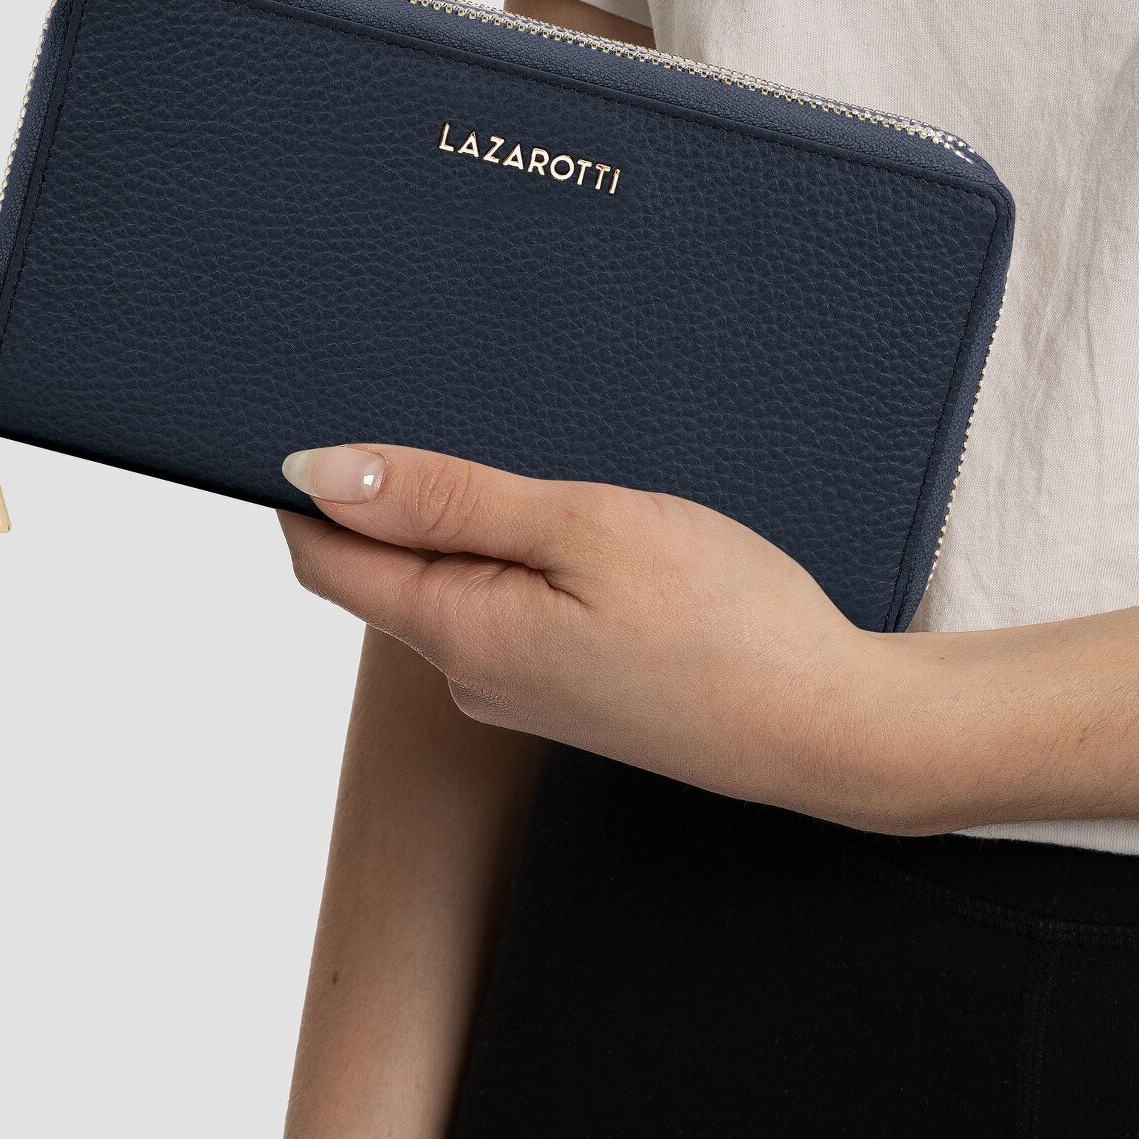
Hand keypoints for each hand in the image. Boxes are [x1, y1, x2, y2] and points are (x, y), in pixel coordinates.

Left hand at [277, 443, 926, 833]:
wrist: (828, 726)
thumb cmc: (725, 623)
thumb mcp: (579, 527)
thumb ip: (444, 499)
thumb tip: (318, 472)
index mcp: (458, 633)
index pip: (325, 559)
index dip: (310, 485)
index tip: (337, 412)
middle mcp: (471, 674)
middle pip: (386, 569)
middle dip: (398, 491)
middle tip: (466, 413)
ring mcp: (521, 687)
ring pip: (451, 583)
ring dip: (468, 520)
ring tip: (542, 467)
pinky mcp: (566, 686)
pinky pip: (505, 607)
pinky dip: (517, 555)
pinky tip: (577, 526)